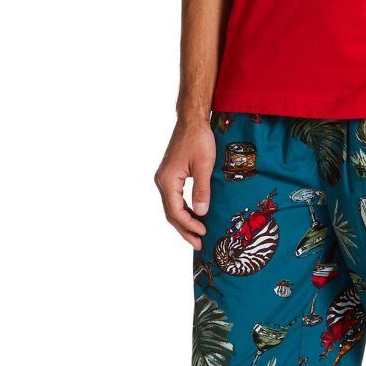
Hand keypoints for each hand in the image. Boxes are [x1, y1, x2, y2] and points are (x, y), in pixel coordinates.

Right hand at [154, 115, 215, 249]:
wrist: (192, 121)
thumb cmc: (199, 139)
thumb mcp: (204, 165)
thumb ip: (202, 189)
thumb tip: (201, 213)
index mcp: (167, 180)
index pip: (175, 211)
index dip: (189, 225)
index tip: (203, 233)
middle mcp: (162, 181)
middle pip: (171, 213)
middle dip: (185, 229)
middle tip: (199, 244)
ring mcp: (164, 178)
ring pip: (172, 207)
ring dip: (184, 221)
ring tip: (197, 235)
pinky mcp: (171, 175)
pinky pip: (175, 199)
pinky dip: (184, 210)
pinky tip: (194, 216)